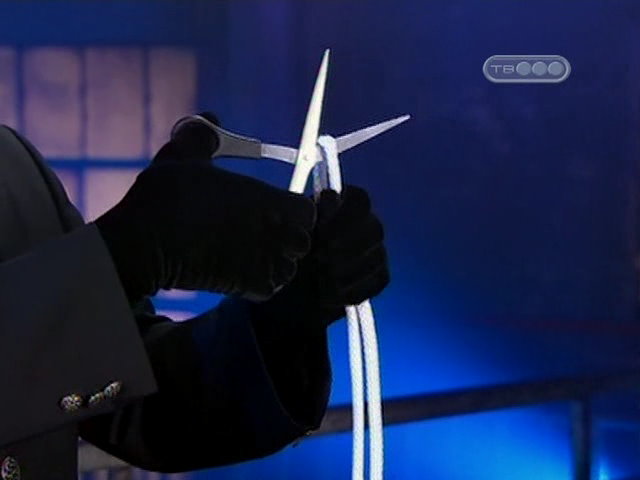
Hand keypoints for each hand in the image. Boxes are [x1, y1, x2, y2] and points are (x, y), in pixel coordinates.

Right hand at [95, 114, 315, 302]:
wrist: (144, 241)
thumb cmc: (166, 195)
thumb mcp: (185, 154)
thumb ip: (204, 137)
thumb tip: (211, 119)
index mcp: (266, 199)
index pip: (307, 210)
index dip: (297, 209)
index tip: (279, 207)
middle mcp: (271, 232)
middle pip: (302, 240)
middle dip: (289, 237)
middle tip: (266, 231)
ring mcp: (260, 261)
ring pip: (288, 267)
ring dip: (277, 262)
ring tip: (255, 252)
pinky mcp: (245, 286)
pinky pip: (269, 288)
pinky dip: (261, 283)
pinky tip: (243, 271)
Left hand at [251, 185, 389, 332]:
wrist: (293, 291)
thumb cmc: (291, 255)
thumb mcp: (289, 236)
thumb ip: (304, 220)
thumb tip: (314, 213)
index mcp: (345, 207)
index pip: (359, 199)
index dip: (344, 212)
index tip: (321, 227)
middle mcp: (368, 226)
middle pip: (374, 228)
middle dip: (346, 244)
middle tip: (319, 257)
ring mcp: (377, 252)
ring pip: (376, 257)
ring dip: (346, 270)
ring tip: (319, 278)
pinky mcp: (380, 278)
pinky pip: (376, 282)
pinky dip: (350, 291)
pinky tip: (328, 295)